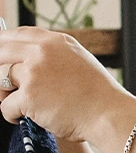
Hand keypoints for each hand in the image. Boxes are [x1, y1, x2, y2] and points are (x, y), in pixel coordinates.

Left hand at [0, 26, 130, 140]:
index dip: (3, 46)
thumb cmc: (98, 94)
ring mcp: (34, 72)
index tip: (1, 58)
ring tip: (19, 105)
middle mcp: (41, 52)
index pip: (16, 35)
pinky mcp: (29, 96)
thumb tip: (27, 60)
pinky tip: (23, 118)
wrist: (108, 113)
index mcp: (54, 42)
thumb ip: (52, 55)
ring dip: (4, 93)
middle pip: (1, 53)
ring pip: (0, 79)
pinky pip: (5, 105)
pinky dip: (11, 115)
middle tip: (5, 87)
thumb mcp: (78, 60)